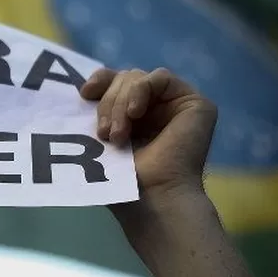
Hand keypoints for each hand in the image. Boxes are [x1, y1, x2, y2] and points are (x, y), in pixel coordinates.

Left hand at [81, 68, 264, 276]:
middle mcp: (157, 109)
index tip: (84, 94)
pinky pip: (161, 77)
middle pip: (124, 79)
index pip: (115, 82)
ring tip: (118, 136)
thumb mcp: (100, 138)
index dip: (99, 81)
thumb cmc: (123, 180)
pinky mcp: (196, 105)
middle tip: (104, 135)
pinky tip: (134, 113)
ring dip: (120, 104)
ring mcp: (177, 106)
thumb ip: (96, 111)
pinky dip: (141, 91)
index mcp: (135, 117)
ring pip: (138, 78)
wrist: (151, 199)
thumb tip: (81, 90)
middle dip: (108, 103)